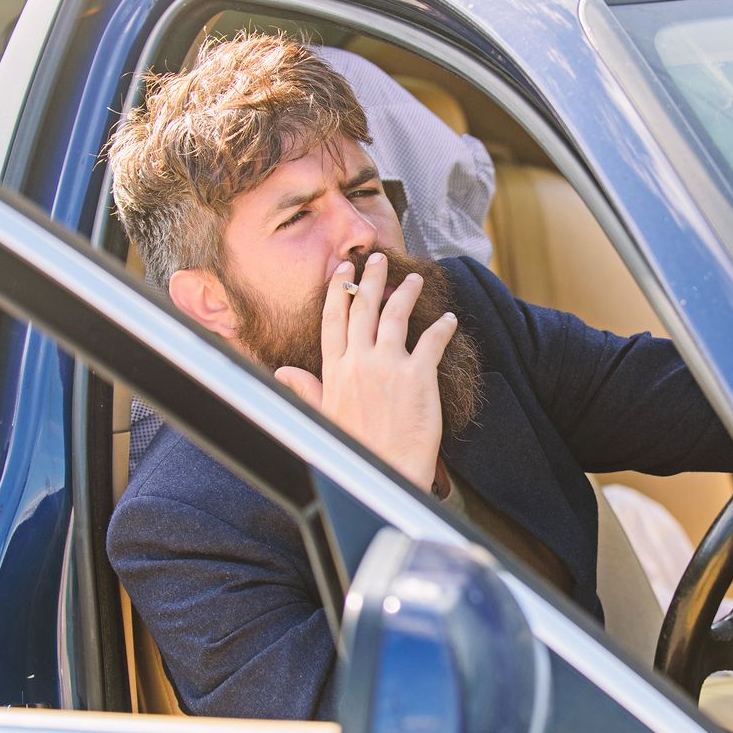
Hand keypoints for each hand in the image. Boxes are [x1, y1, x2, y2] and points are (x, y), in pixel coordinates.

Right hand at [273, 252, 458, 490]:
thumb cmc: (355, 451)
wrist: (384, 474)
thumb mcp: (321, 418)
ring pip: (396, 316)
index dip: (340, 290)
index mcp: (335, 370)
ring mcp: (389, 366)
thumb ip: (306, 390)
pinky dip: (442, 327)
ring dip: (406, 293)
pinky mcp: (419, 376)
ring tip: (415, 279)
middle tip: (378, 258)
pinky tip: (449, 320)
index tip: (344, 270)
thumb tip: (282, 373)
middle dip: (371, 279)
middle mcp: (359, 362)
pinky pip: (431, 341)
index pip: (335, 320)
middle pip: (364, 309)